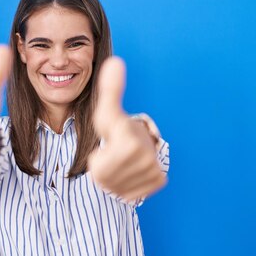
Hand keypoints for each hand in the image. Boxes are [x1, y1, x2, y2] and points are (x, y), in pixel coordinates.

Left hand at [88, 56, 166, 201]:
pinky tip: (130, 171)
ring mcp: (154, 172)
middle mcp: (147, 160)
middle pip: (106, 181)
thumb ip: (109, 89)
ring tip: (122, 162)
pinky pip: (130, 194)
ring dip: (114, 179)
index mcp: (130, 143)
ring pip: (116, 189)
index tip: (108, 144)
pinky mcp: (159, 181)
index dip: (96, 159)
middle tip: (115, 154)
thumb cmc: (117, 126)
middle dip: (104, 170)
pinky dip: (125, 186)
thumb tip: (114, 61)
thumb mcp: (106, 111)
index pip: (96, 169)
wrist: (142, 138)